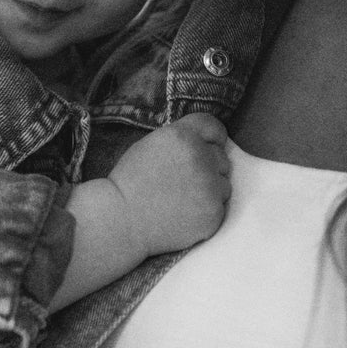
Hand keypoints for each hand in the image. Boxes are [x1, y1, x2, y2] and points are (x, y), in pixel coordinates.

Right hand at [109, 113, 230, 256]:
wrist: (122, 220)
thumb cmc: (131, 183)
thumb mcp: (151, 144)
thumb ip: (182, 138)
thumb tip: (208, 142)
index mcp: (182, 136)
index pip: (214, 127)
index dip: (212, 138)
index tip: (207, 147)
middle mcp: (200, 158)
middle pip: (222, 157)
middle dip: (208, 166)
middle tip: (183, 180)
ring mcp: (209, 186)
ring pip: (224, 184)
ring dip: (210, 190)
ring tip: (182, 199)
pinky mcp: (213, 212)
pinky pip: (220, 207)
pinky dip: (206, 211)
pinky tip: (185, 213)